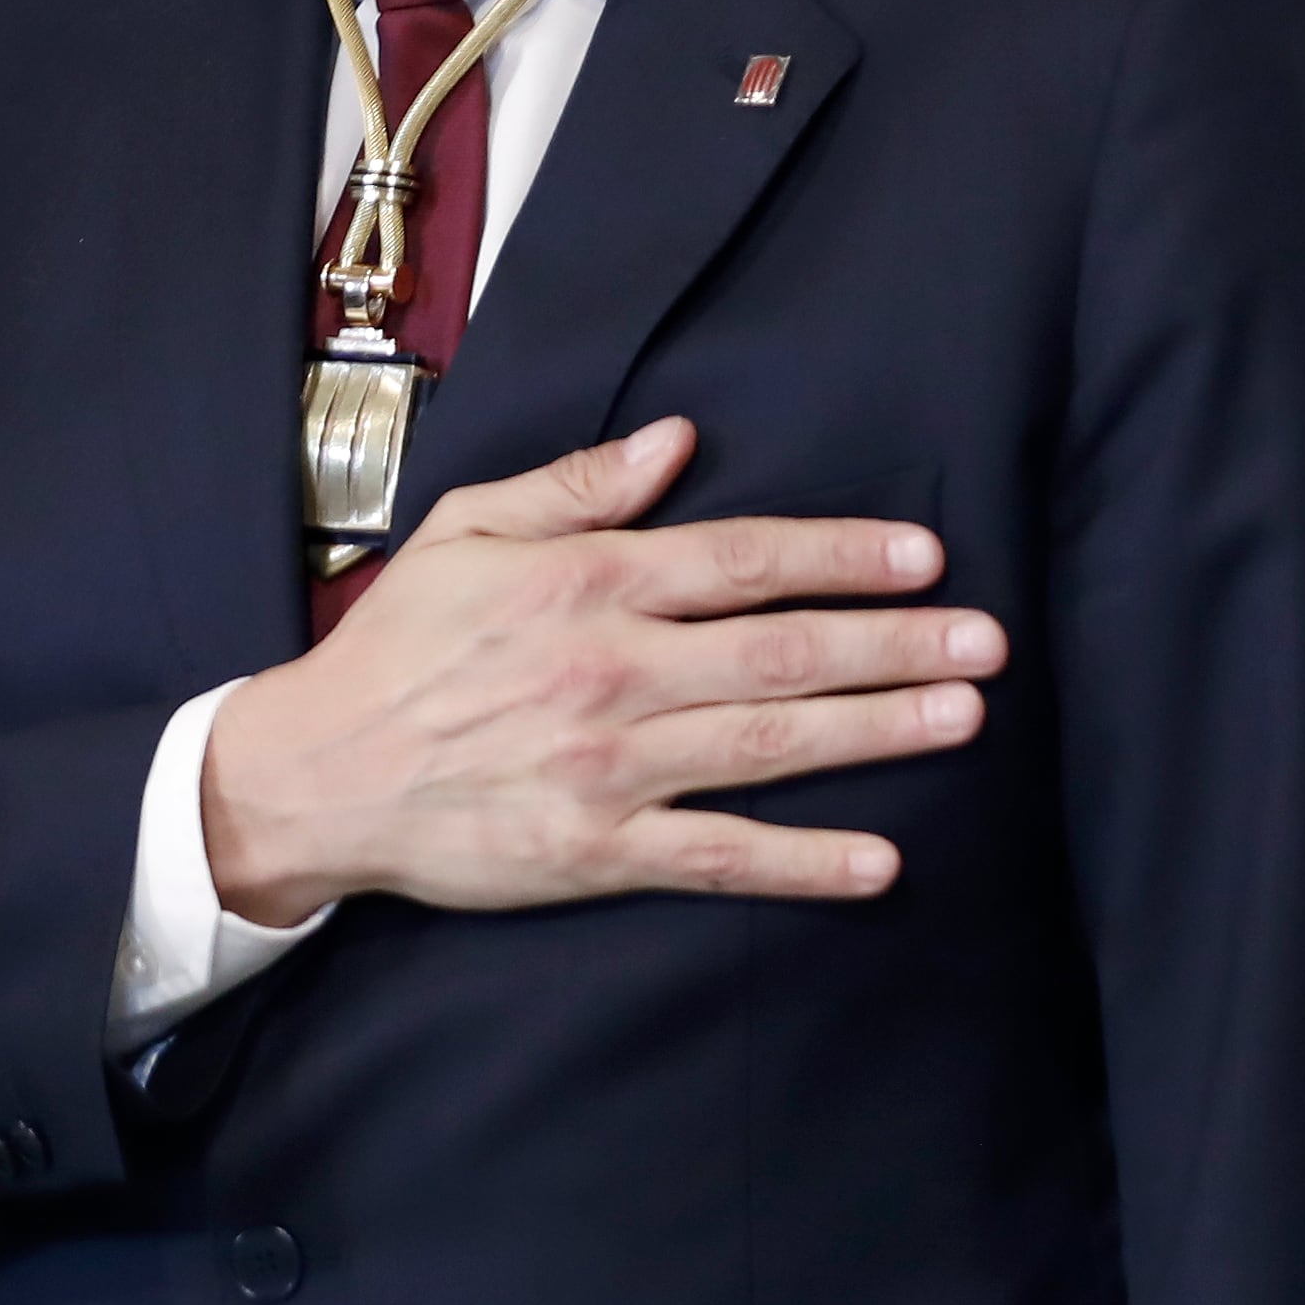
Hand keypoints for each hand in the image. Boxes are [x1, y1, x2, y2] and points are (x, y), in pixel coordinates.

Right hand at [200, 416, 1000, 924]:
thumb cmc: (394, 647)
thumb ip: (575, 487)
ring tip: (963, 718)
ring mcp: (607, 765)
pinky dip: (803, 863)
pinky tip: (880, 861)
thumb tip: (678, 441)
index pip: (740, 559)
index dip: (840, 555)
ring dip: (876, 730)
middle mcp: (609, 670)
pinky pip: (719, 855)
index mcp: (584, 583)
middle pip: (780, 651)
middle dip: (894, 643)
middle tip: (989, 641)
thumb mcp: (465, 532)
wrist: (315, 773)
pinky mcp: (594, 849)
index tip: (923, 558)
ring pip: (768, 744)